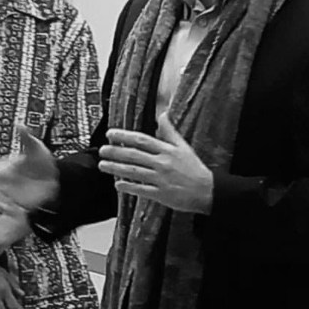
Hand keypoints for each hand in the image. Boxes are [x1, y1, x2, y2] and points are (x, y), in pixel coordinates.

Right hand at [0, 125, 59, 211]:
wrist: (56, 178)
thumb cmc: (42, 162)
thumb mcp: (35, 147)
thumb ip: (26, 138)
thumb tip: (20, 125)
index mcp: (2, 169)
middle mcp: (2, 183)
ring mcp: (9, 195)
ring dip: (0, 204)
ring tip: (8, 205)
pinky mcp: (16, 205)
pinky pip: (8, 211)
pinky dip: (10, 212)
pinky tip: (17, 210)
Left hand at [98, 113, 213, 213]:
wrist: (207, 190)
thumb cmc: (194, 168)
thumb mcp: (183, 146)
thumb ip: (170, 131)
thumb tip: (162, 114)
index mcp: (167, 150)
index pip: (142, 140)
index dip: (124, 136)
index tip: (111, 134)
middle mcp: (162, 163)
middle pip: (134, 155)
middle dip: (115, 152)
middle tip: (102, 150)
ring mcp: (161, 179)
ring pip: (134, 172)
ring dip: (116, 168)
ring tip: (103, 165)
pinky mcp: (161, 194)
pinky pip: (141, 190)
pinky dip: (128, 187)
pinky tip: (117, 185)